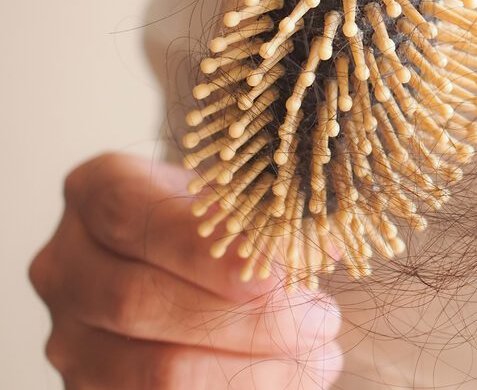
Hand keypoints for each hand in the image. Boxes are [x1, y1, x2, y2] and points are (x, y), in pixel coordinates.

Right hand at [29, 153, 341, 388]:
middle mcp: (66, 265)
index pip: (130, 214)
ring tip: (323, 357)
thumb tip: (326, 246)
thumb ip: (273, 216)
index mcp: (95, 190)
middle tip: (323, 321)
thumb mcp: (239, 198)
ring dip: (253, 371)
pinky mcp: (93, 389)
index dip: (203, 249)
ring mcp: (71, 337)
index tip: (278, 274)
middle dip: (248, 320)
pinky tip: (294, 380)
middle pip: (140, 301)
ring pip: (155, 371)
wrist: (187, 266)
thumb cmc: (220, 223)